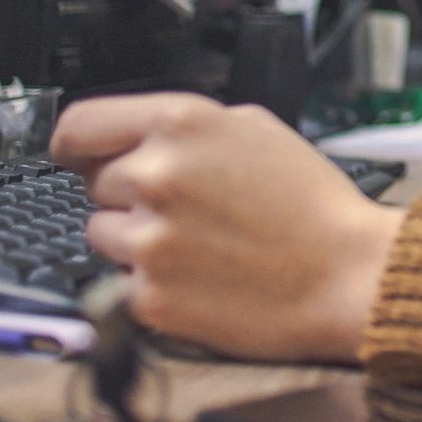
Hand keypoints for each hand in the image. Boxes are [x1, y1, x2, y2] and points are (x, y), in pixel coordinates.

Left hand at [53, 92, 400, 360]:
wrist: (346, 274)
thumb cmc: (311, 204)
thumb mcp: (256, 127)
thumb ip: (188, 126)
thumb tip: (136, 136)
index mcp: (180, 124)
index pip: (78, 126)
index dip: (75, 144)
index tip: (78, 156)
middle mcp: (155, 176)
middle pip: (96, 183)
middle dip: (130, 194)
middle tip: (187, 208)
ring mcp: (147, 240)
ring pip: (104, 234)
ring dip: (137, 238)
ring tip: (198, 243)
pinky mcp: (149, 296)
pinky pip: (123, 282)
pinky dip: (155, 281)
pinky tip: (202, 275)